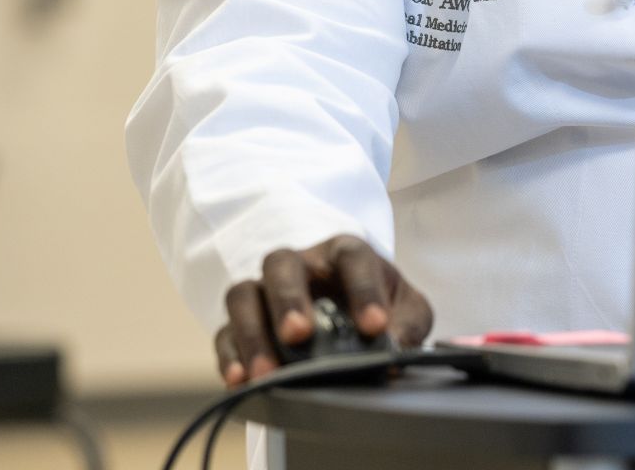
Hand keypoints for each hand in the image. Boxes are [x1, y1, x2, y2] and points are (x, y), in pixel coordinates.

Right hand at [214, 235, 433, 387]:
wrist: (351, 308)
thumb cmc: (378, 303)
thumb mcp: (406, 309)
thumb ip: (409, 325)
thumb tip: (395, 352)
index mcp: (343, 253)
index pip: (352, 258)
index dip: (364, 289)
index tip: (376, 327)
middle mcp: (300, 265)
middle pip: (282, 265)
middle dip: (289, 299)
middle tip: (299, 334)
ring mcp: (266, 292)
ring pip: (244, 295)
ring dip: (252, 333)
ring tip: (267, 372)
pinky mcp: (243, 323)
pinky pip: (225, 333)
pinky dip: (230, 357)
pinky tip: (240, 381)